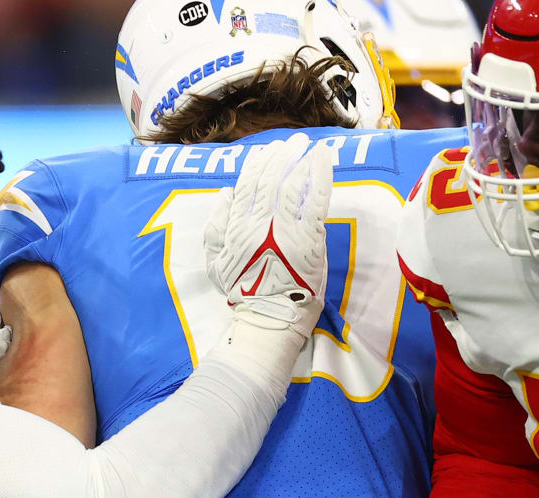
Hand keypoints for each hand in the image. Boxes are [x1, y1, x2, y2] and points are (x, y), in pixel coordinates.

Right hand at [205, 133, 330, 338]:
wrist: (268, 316)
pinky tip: (323, 160)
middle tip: (292, 141)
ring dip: (300, 161)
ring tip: (306, 145)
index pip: (246, 187)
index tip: (264, 151)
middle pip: (270, 181)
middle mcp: (260, 223)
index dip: (256, 166)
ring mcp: (285, 229)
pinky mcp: (309, 238)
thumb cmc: (243, 291)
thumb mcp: (215, 262)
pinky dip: (320, 177)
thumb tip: (225, 193)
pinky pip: (315, 200)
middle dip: (281, 157)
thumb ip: (216, 227)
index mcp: (237, 227)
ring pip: (292, 186)